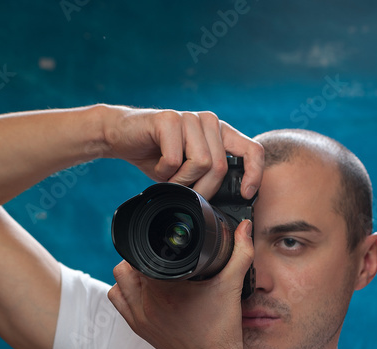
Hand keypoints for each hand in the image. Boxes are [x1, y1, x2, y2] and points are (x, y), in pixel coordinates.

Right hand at [100, 104, 263, 199]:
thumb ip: (210, 178)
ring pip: (201, 163)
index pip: (252, 150)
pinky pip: (175, 159)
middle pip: (220, 167)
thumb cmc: (157, 156)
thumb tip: (232, 202)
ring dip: (182, 181)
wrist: (122, 136)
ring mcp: (190, 118)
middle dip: (202, 189)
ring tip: (170, 179)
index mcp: (220, 133)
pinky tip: (158, 166)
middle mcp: (209, 122)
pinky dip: (164, 172)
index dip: (254, 174)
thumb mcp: (189, 171)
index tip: (244, 195)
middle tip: (184, 190)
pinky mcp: (169, 119)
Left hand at [107, 218, 253, 348]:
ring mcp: (139, 318)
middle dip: (140, 259)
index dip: (152, 245)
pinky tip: (144, 290)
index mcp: (164, 290)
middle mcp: (146, 304)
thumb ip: (240, 253)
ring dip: (130, 275)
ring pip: (118, 283)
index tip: (166, 246)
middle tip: (160, 259)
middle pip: (126, 266)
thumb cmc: (221, 331)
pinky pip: (118, 302)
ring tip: (150, 273)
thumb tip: (244, 227)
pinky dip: (126, 292)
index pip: (142, 255)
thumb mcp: (232, 287)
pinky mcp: (138, 328)